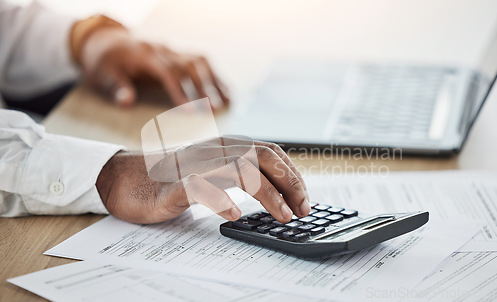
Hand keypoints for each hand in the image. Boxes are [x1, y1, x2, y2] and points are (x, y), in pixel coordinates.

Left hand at [79, 27, 228, 108]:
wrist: (106, 40)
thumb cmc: (104, 62)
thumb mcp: (103, 74)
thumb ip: (116, 87)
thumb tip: (127, 102)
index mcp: (144, 55)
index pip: (167, 72)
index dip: (179, 91)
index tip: (190, 111)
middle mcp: (162, 50)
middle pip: (189, 65)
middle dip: (204, 87)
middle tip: (215, 109)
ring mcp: (172, 50)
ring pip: (200, 61)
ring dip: (215, 80)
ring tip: (228, 100)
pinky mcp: (177, 53)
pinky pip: (200, 61)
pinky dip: (214, 75)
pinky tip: (225, 90)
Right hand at [96, 138, 309, 223]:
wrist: (127, 178)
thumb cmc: (173, 178)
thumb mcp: (212, 168)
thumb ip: (239, 171)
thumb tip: (277, 191)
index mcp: (226, 145)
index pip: (271, 152)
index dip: (293, 175)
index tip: (305, 199)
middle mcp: (215, 150)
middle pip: (263, 157)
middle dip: (290, 184)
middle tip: (302, 210)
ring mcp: (196, 165)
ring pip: (240, 170)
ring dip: (268, 194)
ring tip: (282, 216)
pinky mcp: (176, 184)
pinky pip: (203, 189)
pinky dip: (222, 201)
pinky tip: (235, 216)